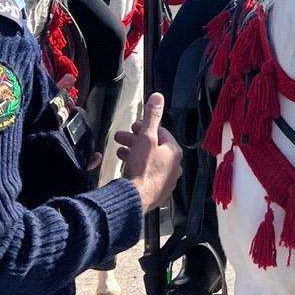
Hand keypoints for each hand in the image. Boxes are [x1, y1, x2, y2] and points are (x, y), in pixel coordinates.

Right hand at [114, 92, 181, 211]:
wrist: (135, 199)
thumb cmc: (142, 166)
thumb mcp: (146, 137)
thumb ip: (151, 116)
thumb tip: (158, 96)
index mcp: (174, 151)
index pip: (160, 132)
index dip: (144, 127)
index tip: (131, 127)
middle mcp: (174, 166)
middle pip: (154, 147)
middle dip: (135, 141)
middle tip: (119, 138)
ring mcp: (167, 181)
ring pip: (150, 162)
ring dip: (134, 154)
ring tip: (119, 153)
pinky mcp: (158, 193)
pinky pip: (148, 176)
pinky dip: (138, 169)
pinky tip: (127, 169)